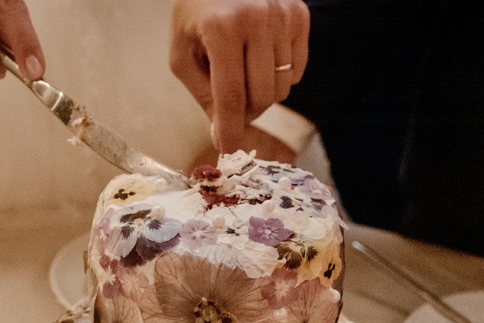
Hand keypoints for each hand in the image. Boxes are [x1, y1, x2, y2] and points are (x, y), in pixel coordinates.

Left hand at [169, 0, 308, 153]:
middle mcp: (258, 19)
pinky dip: (279, 77)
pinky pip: (297, 71)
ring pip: (282, 88)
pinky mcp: (300, 14)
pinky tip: (260, 60)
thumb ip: (202, 94)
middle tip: (230, 104)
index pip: (232, 95)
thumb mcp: (183, 53)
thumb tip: (222, 135)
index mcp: (222, 28)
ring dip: (261, 93)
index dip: (231, 128)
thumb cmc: (196, 13)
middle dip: (245, 111)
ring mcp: (284, 15)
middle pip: (262, 97)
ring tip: (242, 72)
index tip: (229, 148)